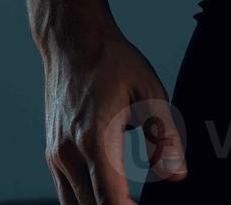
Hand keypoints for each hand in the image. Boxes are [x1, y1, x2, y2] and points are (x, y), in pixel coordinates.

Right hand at [43, 31, 186, 204]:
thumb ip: (164, 137)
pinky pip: (66, 193)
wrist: (73, 42)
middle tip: (142, 204)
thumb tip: (178, 174)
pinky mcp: (52, 154)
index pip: (110, 199)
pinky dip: (87, 202)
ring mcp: (56, 155)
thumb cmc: (113, 62)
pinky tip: (109, 197)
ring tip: (129, 202)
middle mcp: (69, 153)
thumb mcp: (150, 92)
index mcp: (95, 139)